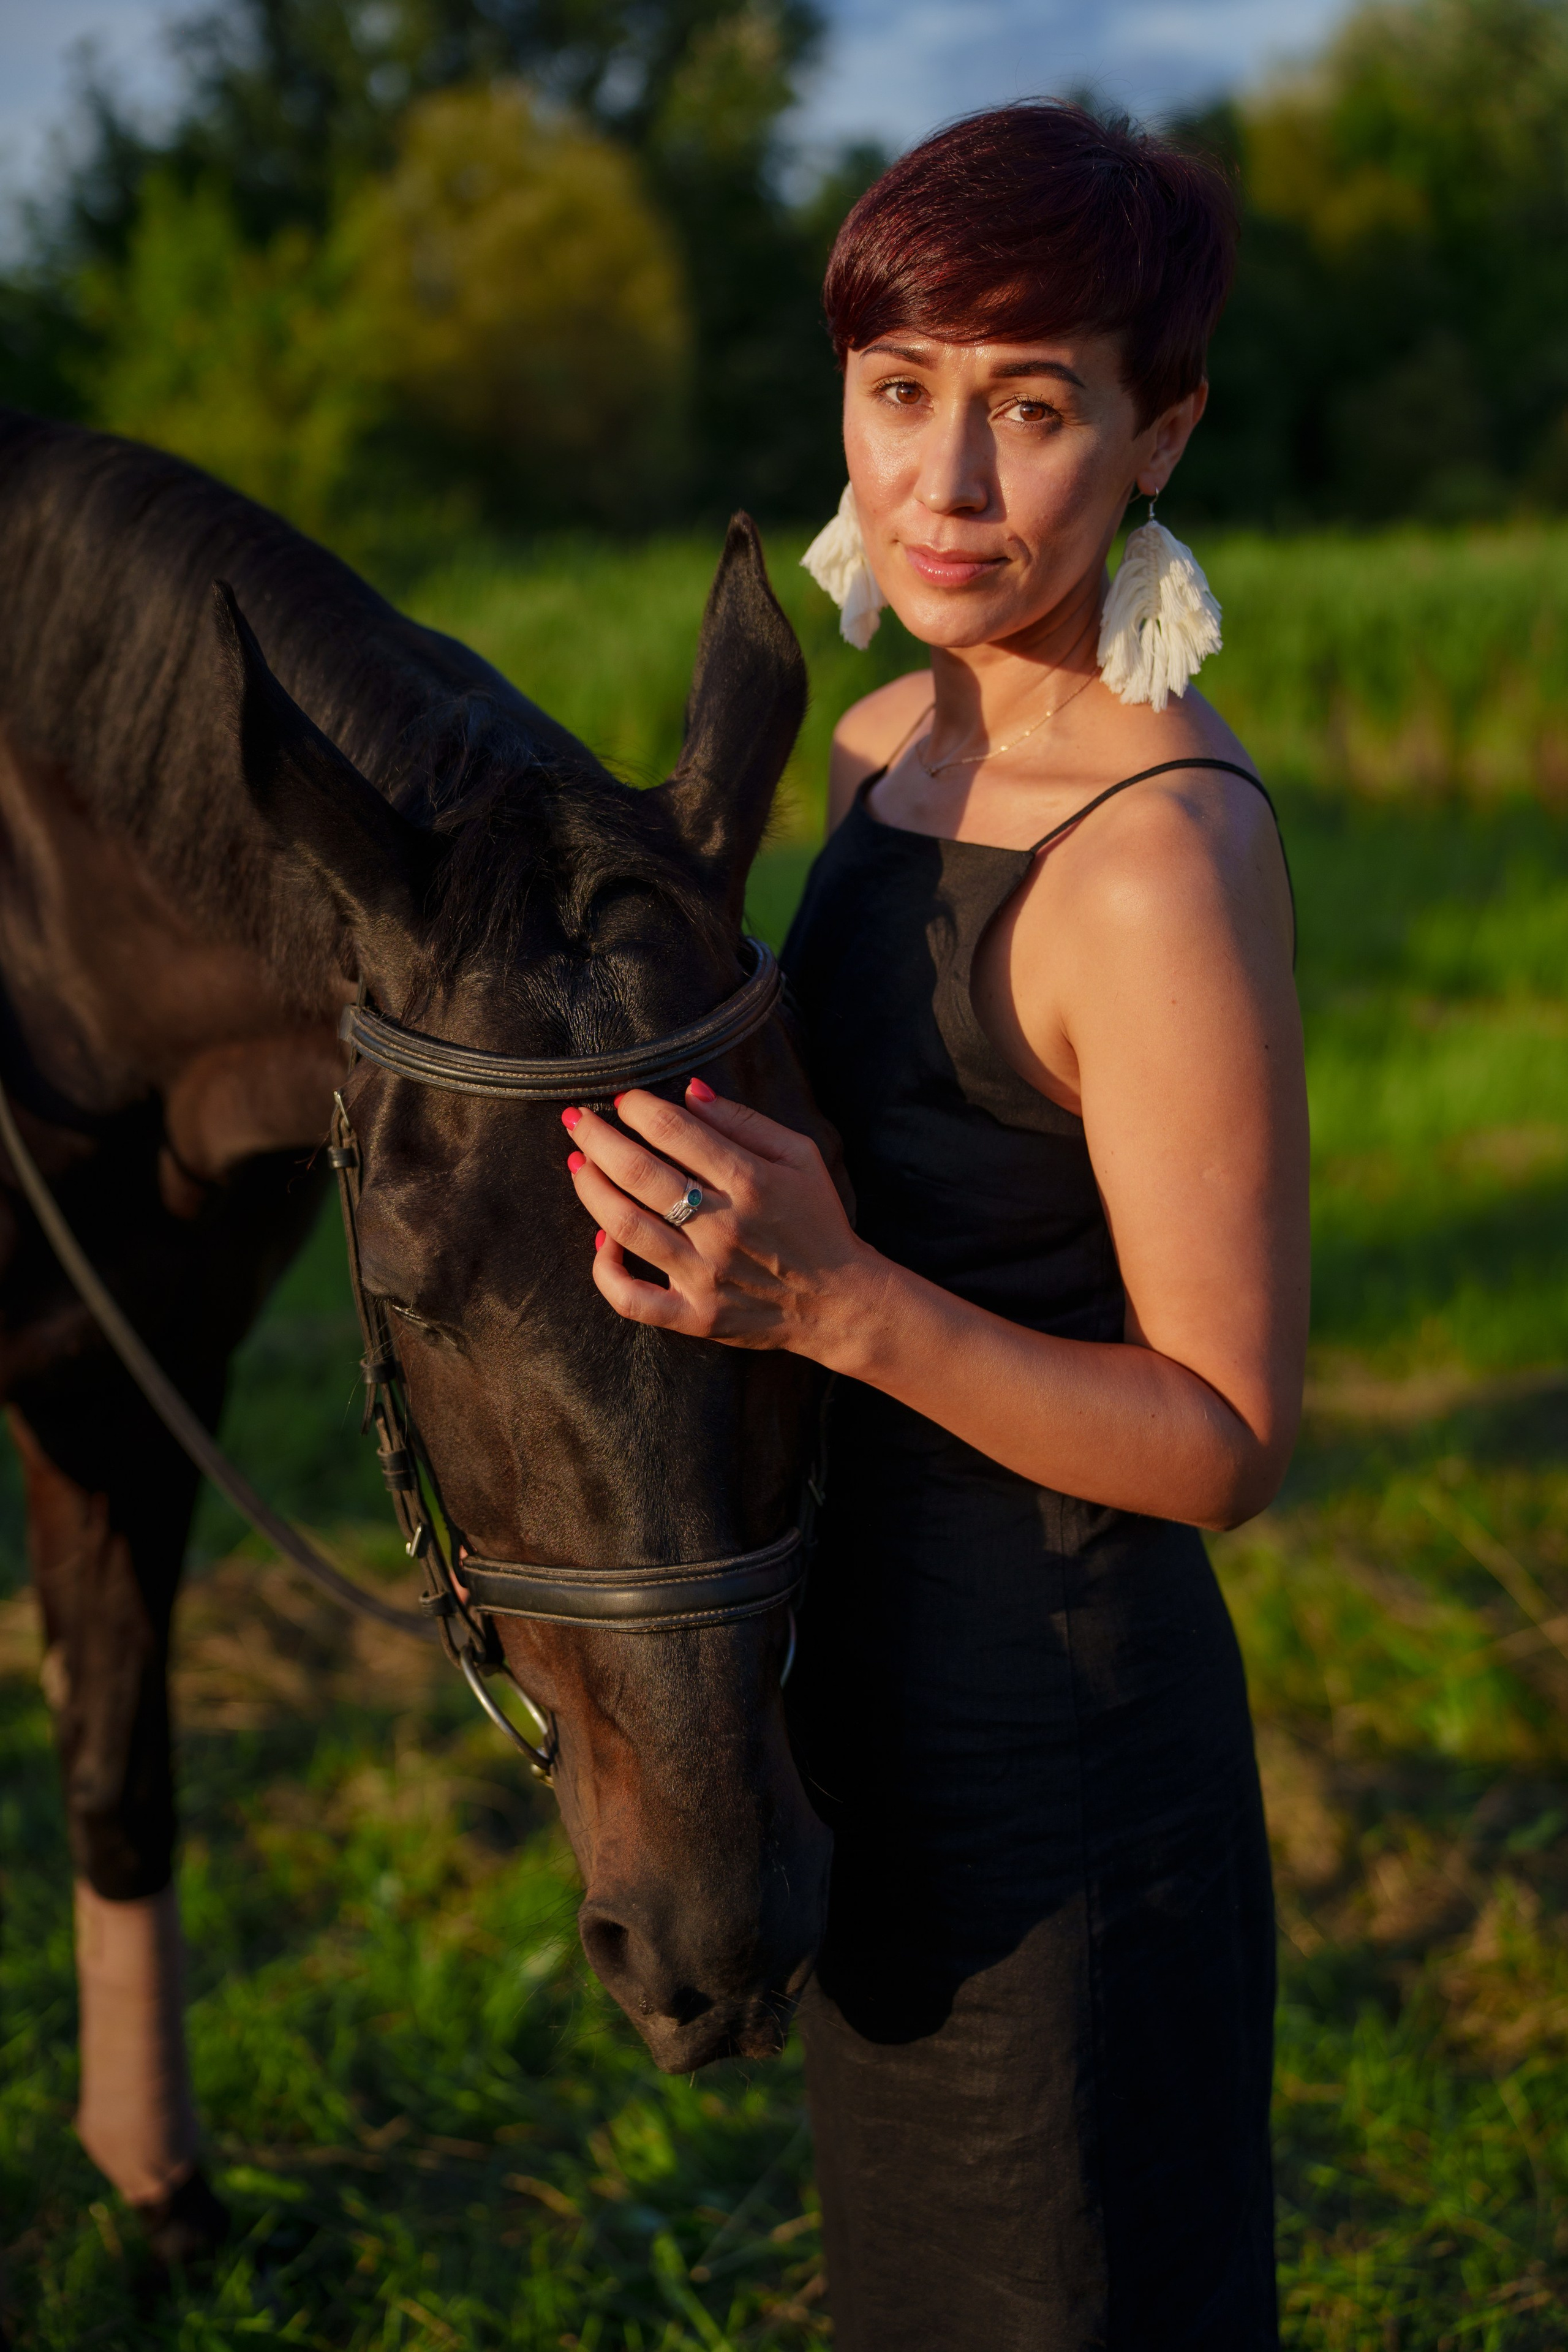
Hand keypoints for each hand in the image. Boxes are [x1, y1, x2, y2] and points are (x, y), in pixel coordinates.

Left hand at [561, 1081, 874, 1358]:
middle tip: (577, 1120)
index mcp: (750, 1182)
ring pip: (624, 1225)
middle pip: (638, 1172)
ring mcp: (704, 1276)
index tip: (624, 1101)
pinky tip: (601, 1240)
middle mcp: (721, 1227)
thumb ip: (744, 1121)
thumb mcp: (800, 1155)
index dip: (638, 1108)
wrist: (840, 1301)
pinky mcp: (695, 1316)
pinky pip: (631, 1298)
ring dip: (590, 1188)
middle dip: (596, 1137)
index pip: (674, 1130)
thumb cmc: (817, 1221)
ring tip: (578, 1165)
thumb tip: (690, 1091)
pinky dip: (605, 1269)